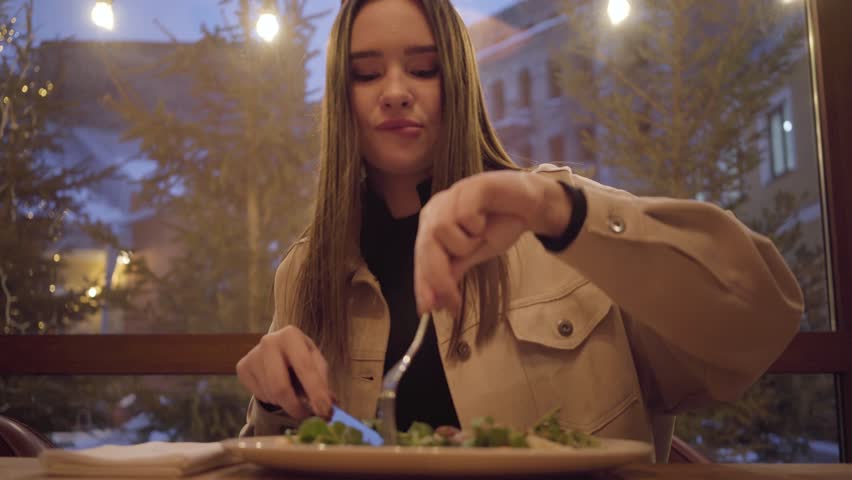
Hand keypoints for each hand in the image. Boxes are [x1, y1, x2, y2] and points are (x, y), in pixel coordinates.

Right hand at [236, 325, 332, 419]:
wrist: (276, 349)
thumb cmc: (301, 356)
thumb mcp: (316, 362)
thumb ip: (322, 382)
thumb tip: (330, 407)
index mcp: (291, 335)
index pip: (305, 368)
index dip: (316, 392)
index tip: (324, 412)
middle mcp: (268, 342)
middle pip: (280, 387)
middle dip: (295, 407)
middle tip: (305, 416)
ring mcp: (253, 355)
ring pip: (270, 394)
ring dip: (284, 402)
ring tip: (291, 393)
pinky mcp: (242, 367)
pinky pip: (259, 395)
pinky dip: (272, 399)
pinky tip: (276, 388)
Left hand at [414, 171, 571, 313]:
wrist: (530, 206)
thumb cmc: (499, 226)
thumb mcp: (474, 254)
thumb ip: (453, 271)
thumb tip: (435, 301)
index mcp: (431, 224)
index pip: (421, 257)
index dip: (423, 284)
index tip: (428, 310)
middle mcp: (436, 209)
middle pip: (425, 246)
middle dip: (438, 278)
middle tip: (454, 301)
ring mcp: (451, 196)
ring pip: (442, 230)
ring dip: (465, 243)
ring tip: (480, 235)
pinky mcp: (469, 187)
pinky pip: (464, 215)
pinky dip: (477, 225)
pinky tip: (485, 219)